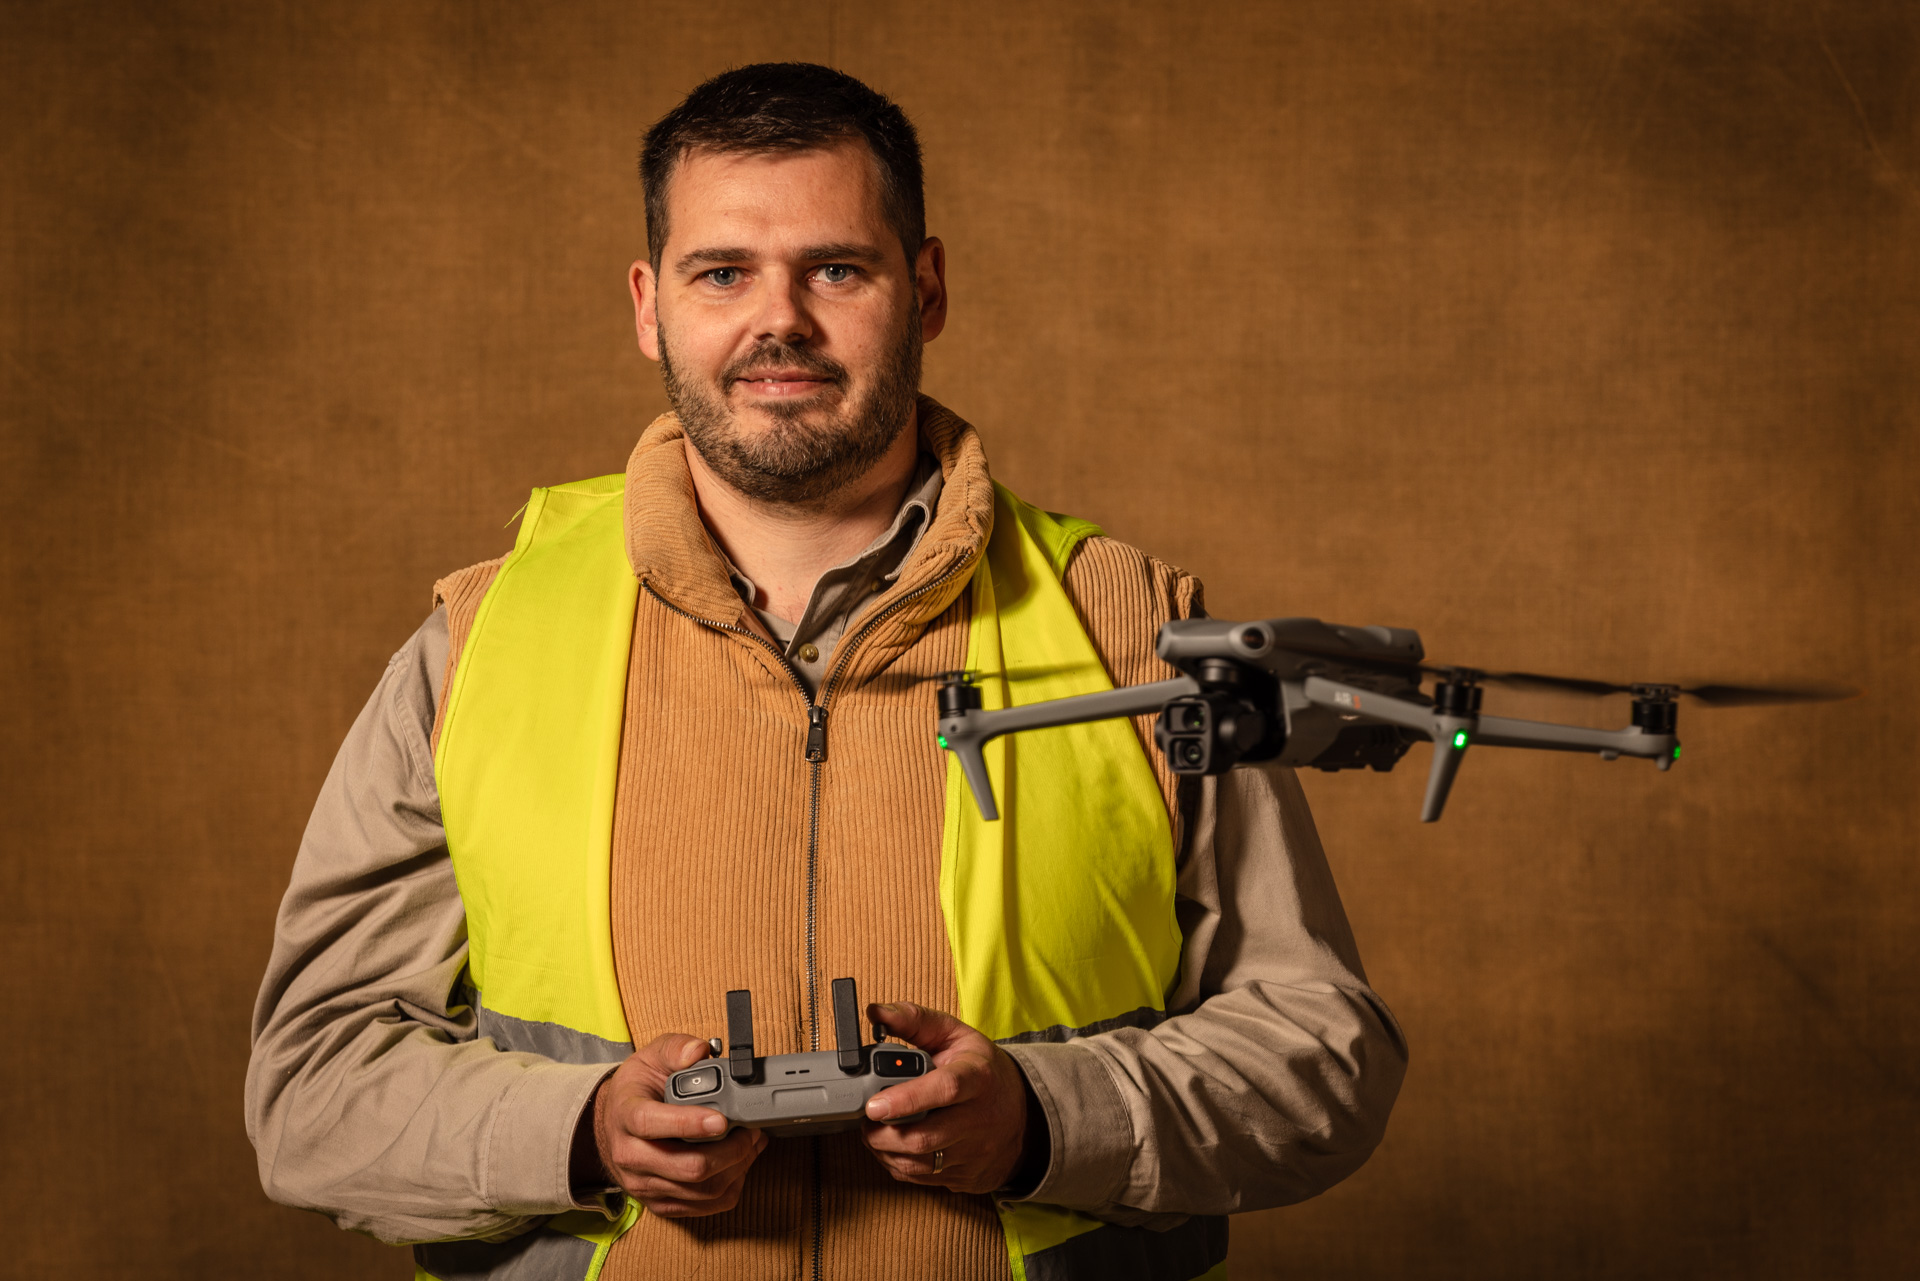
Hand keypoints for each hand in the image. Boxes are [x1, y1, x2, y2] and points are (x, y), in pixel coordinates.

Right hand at [590, 1033, 768, 1216]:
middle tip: (750, 1130)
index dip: (688, 1124)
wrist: (614, 1124)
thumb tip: (698, 1051)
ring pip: (700, 1190)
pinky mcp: (660, 1202)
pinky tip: (739, 1164)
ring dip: (736, 1168)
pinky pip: (703, 1206)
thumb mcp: (650, 1057)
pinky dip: (730, 1186)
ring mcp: (644, 1183)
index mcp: (626, 1115)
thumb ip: (676, 1048)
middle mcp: (631, 1155)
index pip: (651, 1124)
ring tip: (751, 1144)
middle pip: (686, 1167)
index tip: (721, 1119)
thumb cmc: (637, 1090)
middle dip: (729, 1150)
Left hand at [860, 1002, 1035, 1194]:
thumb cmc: (984, 1071)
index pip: (944, 1090)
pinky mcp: (965, 1177)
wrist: (1025, 1116)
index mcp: (978, 1077)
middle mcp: (979, 1119)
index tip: (874, 1104)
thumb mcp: (956, 1035)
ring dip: (884, 1149)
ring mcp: (974, 1154)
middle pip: (923, 1137)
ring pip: (917, 1163)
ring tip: (876, 1130)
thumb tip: (876, 1012)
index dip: (906, 1099)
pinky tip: (893, 1146)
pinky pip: (920, 1178)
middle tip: (866, 1117)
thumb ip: (915, 1020)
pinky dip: (897, 1164)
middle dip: (881, 1132)